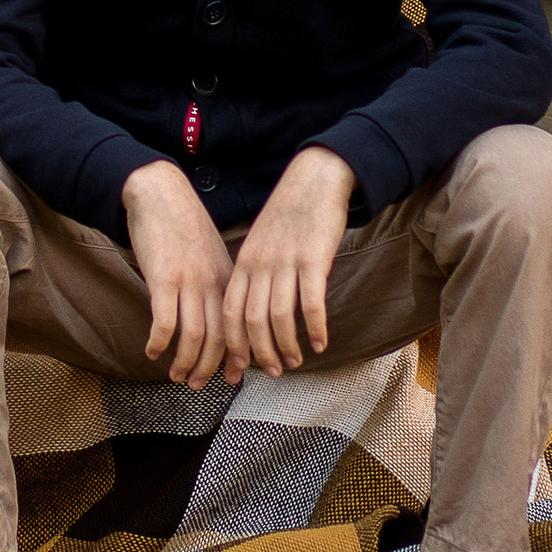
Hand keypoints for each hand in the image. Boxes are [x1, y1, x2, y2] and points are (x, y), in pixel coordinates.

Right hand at [121, 160, 237, 386]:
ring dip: (186, 363)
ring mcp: (189, 282)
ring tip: (177, 377)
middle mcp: (213, 284)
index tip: (234, 377)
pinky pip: (165, 322)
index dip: (238, 356)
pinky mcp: (163, 279)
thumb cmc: (184, 227)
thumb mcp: (211, 255)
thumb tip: (219, 316)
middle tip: (200, 386)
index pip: (239, 327)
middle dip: (211, 368)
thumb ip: (217, 284)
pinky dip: (160, 343)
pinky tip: (151, 352)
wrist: (161, 194)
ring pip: (193, 337)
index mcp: (229, 279)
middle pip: (219, 338)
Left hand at [224, 146, 356, 372]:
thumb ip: (256, 274)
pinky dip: (315, 328)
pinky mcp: (312, 259)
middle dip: (260, 352)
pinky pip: (311, 302)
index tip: (242, 366)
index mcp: (244, 262)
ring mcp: (285, 262)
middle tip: (273, 372)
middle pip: (252, 320)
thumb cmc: (289, 216)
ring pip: (280, 316)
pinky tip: (322, 343)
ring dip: (287, 346)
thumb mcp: (261, 243)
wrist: (314, 180)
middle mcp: (260, 264)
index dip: (235, 343)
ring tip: (296, 362)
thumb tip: (256, 312)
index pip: (230, 312)